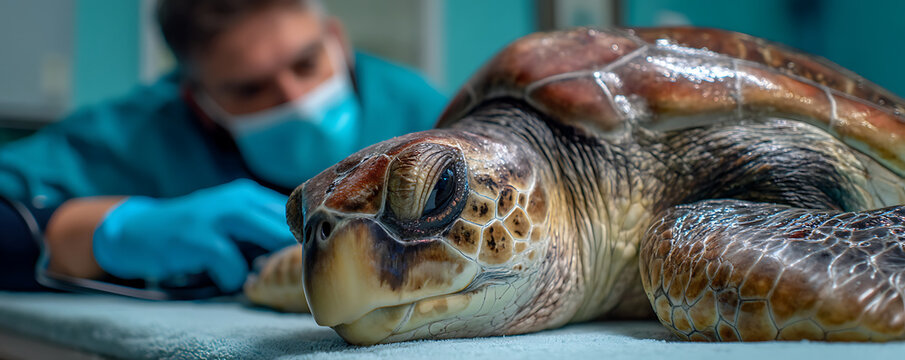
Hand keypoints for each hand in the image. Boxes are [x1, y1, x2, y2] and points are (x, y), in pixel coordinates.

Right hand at [92, 179, 295, 290]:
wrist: (137, 230)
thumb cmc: (191, 231)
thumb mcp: (229, 220)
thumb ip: (261, 230)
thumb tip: (300, 249)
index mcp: (249, 195)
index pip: (295, 212)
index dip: (304, 237)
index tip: (302, 256)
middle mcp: (238, 199)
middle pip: (289, 224)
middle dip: (292, 250)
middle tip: (283, 269)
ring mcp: (218, 216)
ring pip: (270, 238)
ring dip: (266, 264)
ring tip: (251, 273)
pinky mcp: (199, 238)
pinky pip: (234, 267)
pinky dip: (232, 278)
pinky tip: (221, 277)